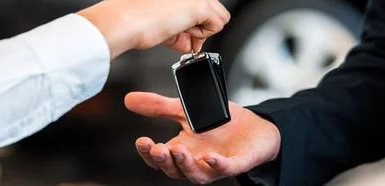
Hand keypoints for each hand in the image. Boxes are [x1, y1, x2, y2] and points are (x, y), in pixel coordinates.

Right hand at [78, 0, 229, 58]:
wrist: (123, 21)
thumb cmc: (133, 17)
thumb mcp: (163, 19)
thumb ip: (182, 25)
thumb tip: (193, 40)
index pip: (200, 5)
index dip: (192, 20)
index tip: (179, 27)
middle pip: (212, 9)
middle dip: (198, 25)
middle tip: (178, 32)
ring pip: (219, 16)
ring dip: (200, 30)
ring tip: (176, 30)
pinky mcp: (201, 5)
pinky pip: (218, 25)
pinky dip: (202, 35)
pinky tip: (181, 31)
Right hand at [124, 92, 280, 183]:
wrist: (255, 127)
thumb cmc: (219, 124)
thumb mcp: (184, 111)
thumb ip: (158, 107)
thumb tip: (129, 99)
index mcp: (181, 150)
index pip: (159, 158)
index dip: (148, 153)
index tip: (141, 140)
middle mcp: (195, 162)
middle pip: (173, 169)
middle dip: (163, 160)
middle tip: (157, 148)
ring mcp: (215, 165)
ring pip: (195, 174)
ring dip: (184, 164)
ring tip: (177, 150)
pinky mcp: (235, 163)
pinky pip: (224, 169)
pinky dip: (216, 165)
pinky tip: (210, 157)